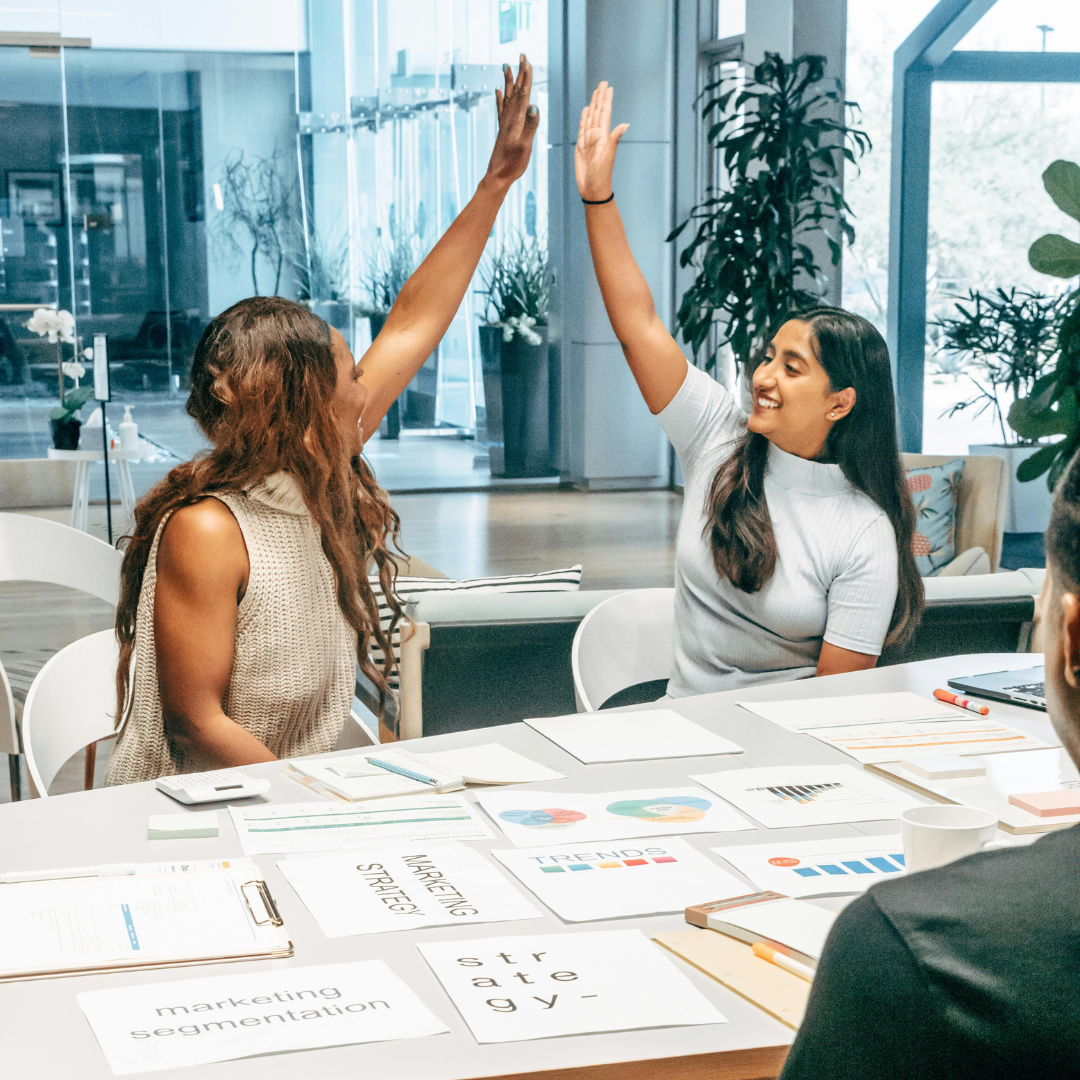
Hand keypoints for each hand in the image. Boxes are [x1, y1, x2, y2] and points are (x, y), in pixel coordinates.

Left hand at [484, 54, 539, 188]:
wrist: (497, 176)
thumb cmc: (512, 164)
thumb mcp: (525, 146)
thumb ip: (530, 126)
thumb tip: (534, 106)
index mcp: (516, 121)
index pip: (523, 95)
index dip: (526, 78)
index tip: (528, 62)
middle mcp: (509, 119)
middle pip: (516, 91)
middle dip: (519, 73)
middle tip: (521, 55)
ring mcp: (505, 124)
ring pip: (508, 97)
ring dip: (509, 81)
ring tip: (506, 66)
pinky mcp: (502, 130)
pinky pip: (501, 109)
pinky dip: (500, 98)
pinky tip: (498, 91)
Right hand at [575, 82, 627, 201]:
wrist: (593, 189)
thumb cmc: (602, 175)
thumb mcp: (608, 156)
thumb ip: (615, 139)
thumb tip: (625, 124)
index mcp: (604, 136)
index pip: (605, 113)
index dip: (606, 100)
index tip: (608, 87)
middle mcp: (597, 136)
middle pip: (598, 112)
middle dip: (600, 98)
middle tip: (603, 83)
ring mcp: (588, 141)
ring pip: (590, 118)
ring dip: (593, 105)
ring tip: (595, 93)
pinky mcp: (581, 147)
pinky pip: (582, 128)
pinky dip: (584, 118)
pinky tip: (585, 111)